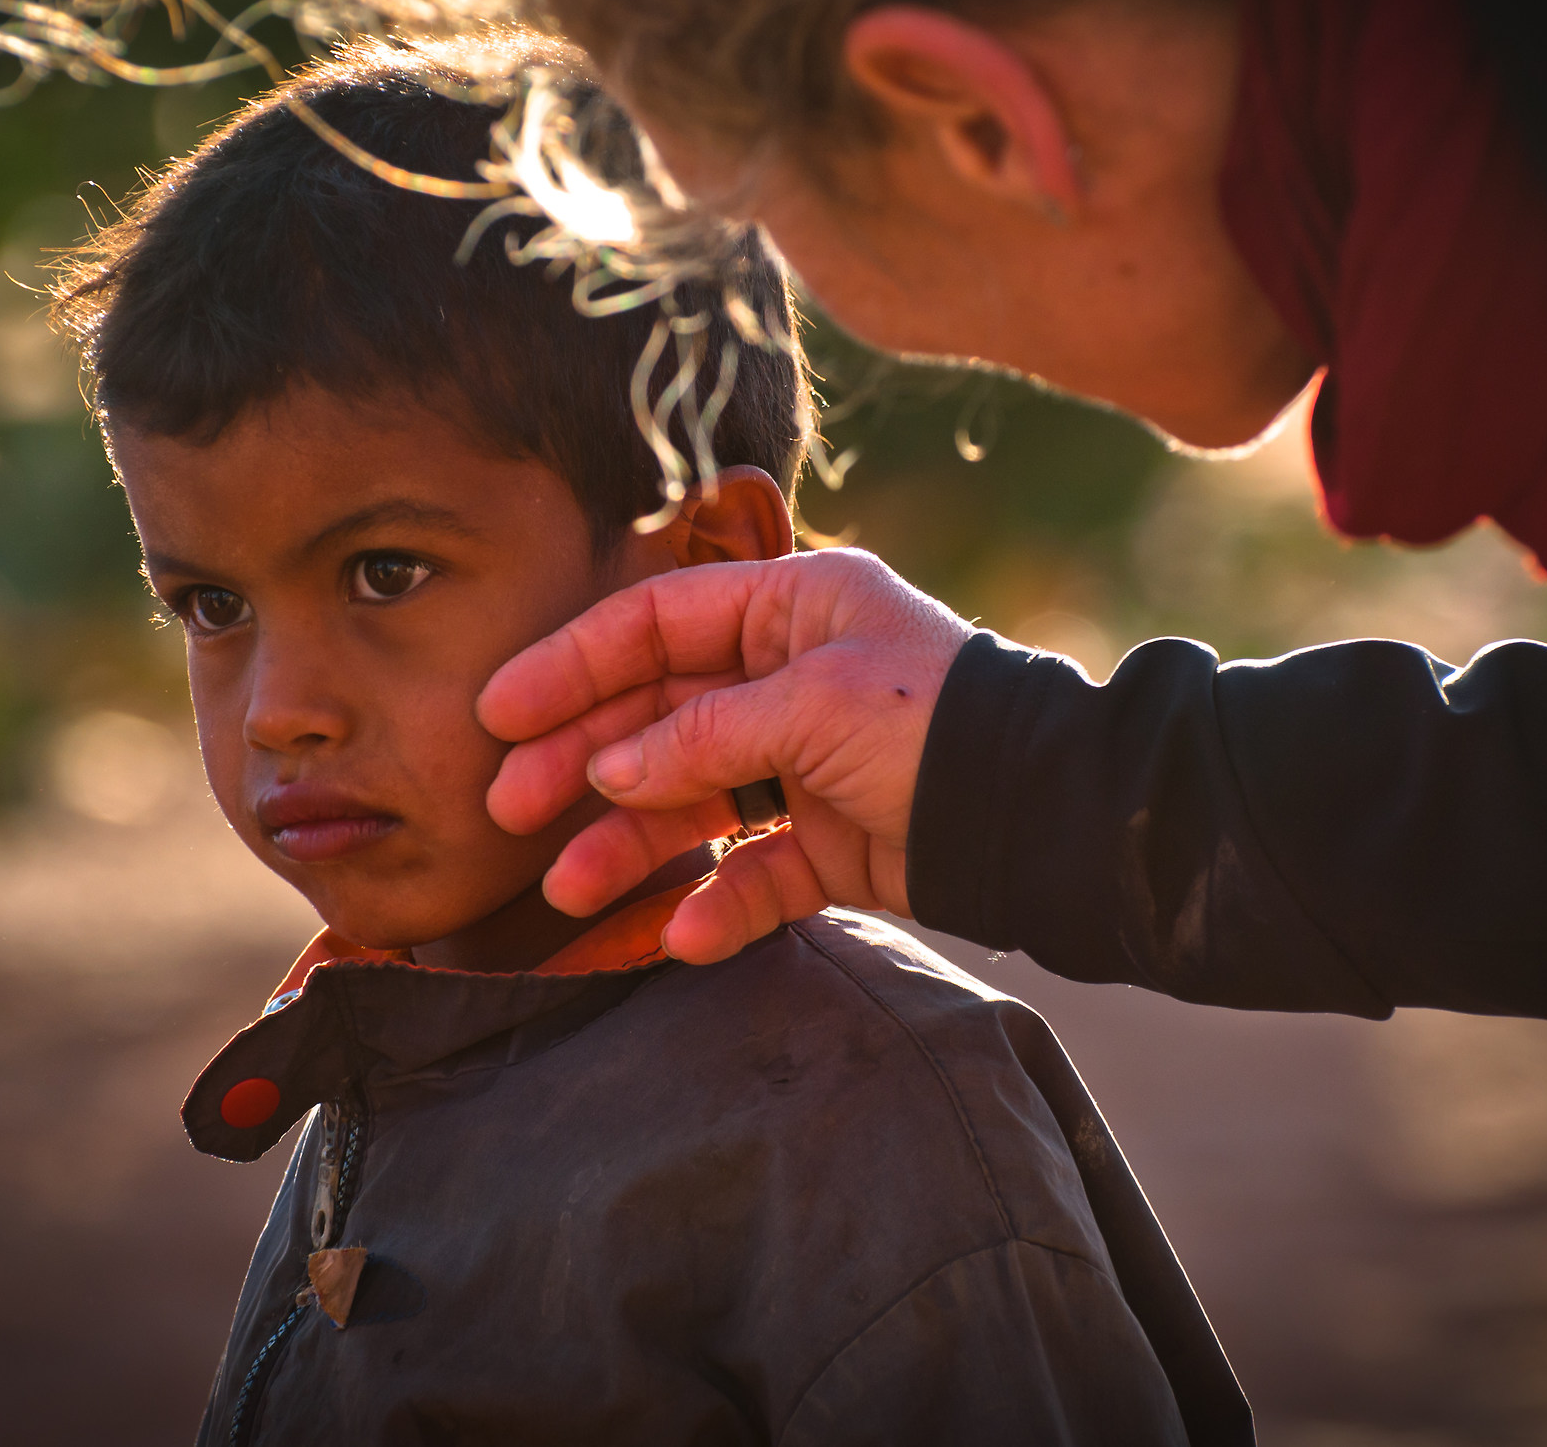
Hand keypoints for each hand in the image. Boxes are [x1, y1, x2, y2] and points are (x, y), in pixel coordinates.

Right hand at [477, 549, 970, 961]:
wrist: (1046, 819)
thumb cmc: (938, 725)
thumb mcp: (813, 705)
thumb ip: (702, 735)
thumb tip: (607, 768)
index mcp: (794, 609)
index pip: (657, 624)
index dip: (572, 665)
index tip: (501, 713)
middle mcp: (793, 678)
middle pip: (658, 715)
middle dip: (582, 762)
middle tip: (510, 808)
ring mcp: (811, 764)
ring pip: (694, 801)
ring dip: (630, 845)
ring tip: (571, 889)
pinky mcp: (835, 842)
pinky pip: (755, 872)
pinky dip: (717, 904)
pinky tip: (680, 936)